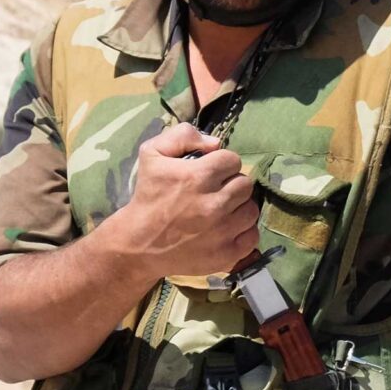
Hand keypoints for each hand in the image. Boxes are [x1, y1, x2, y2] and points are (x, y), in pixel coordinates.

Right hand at [111, 125, 257, 278]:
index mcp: (199, 176)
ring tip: (220, 212)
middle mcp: (215, 203)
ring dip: (238, 208)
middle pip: (245, 184)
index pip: (232, 160)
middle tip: (215, 193)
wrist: (138, 244)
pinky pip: (252, 236)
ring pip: (251, 210)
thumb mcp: (152, 153)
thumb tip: (215, 144)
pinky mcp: (227, 254)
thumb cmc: (147, 196)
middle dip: (231, 185)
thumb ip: (183, 135)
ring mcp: (223, 231)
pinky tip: (226, 230)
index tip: (210, 173)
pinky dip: (242, 233)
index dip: (221, 165)